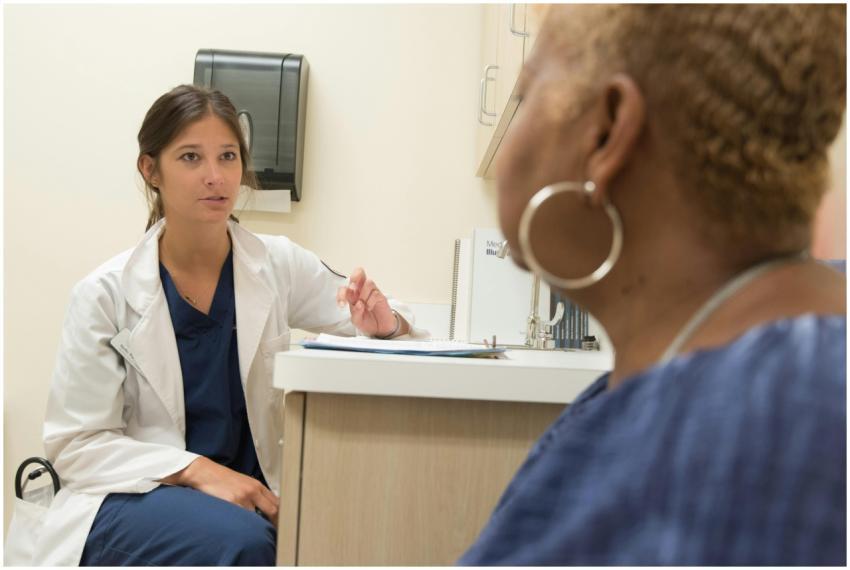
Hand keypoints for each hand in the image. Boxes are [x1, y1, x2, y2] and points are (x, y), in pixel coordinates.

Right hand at [161, 457, 278, 526]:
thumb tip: (266, 508)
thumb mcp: (244, 483)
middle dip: (274, 523)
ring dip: (257, 525)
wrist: (206, 473)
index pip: (277, 502)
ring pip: (258, 517)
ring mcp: (243, 496)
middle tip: (273, 532)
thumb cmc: (223, 479)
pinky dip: (244, 524)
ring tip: (255, 531)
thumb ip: (255, 494)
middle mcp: (253, 490)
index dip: (280, 515)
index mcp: (257, 485)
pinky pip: (243, 518)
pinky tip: (241, 525)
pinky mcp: (233, 502)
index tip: (280, 524)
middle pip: (273, 510)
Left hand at [336, 267, 397, 336]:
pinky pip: (376, 293)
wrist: (380, 329)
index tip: (342, 305)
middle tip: (353, 288)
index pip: (345, 288)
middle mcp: (362, 291)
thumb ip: (355, 313)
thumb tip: (359, 304)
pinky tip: (369, 307)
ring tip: (364, 305)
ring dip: (364, 295)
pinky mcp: (381, 296)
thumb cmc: (367, 322)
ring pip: (368, 282)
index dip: (341, 294)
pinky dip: (371, 301)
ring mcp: (372, 292)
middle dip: (355, 277)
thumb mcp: (357, 321)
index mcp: (352, 296)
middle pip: (359, 273)